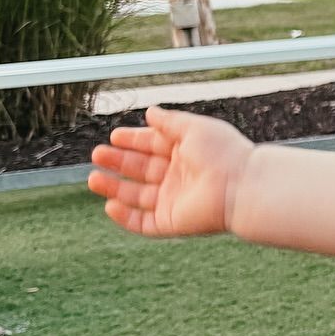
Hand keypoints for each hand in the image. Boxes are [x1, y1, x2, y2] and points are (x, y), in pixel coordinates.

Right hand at [88, 105, 252, 237]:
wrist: (241, 186)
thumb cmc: (223, 153)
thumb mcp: (193, 128)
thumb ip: (170, 121)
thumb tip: (150, 112)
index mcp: (186, 153)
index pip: (154, 146)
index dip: (134, 140)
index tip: (114, 136)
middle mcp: (180, 177)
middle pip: (142, 170)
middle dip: (118, 162)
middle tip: (97, 155)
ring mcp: (175, 201)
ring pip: (138, 197)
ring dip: (114, 188)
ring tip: (93, 179)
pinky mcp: (172, 223)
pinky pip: (144, 223)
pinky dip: (126, 218)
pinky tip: (110, 206)